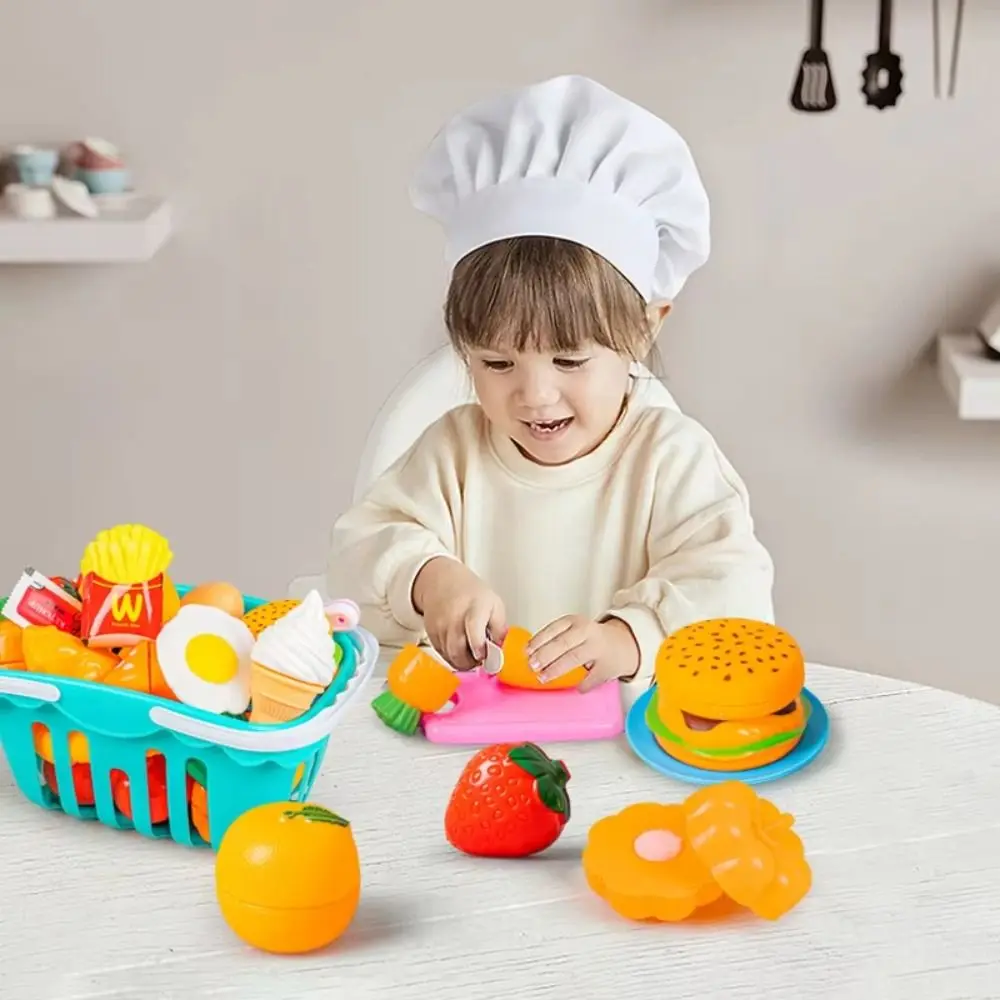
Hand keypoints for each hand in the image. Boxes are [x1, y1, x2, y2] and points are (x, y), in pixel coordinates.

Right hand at [412, 557, 506, 671]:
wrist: (442, 581)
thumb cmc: (470, 593)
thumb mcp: (494, 603)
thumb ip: (500, 627)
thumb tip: (501, 648)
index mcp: (475, 609)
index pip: (474, 631)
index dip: (479, 647)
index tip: (485, 655)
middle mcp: (454, 618)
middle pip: (458, 651)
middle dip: (472, 662)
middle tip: (481, 658)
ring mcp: (440, 626)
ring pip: (450, 656)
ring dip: (462, 662)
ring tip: (471, 652)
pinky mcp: (431, 633)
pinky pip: (442, 653)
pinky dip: (452, 657)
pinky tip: (460, 648)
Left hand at [526, 615, 639, 692]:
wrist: (623, 644)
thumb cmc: (591, 639)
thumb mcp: (574, 631)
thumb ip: (556, 638)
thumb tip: (530, 654)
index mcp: (575, 622)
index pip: (554, 629)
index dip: (538, 641)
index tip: (527, 652)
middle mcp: (587, 632)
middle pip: (562, 643)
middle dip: (545, 655)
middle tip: (532, 666)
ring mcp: (598, 648)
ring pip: (574, 658)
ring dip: (556, 669)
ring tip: (543, 677)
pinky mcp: (607, 666)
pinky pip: (591, 677)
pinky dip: (582, 684)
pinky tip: (576, 687)